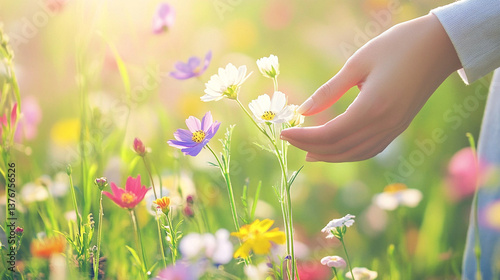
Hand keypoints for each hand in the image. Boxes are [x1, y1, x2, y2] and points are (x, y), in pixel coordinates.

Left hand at [280, 14, 460, 162]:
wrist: (440, 46)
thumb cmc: (398, 46)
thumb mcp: (358, 63)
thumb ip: (329, 90)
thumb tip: (303, 111)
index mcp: (372, 108)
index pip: (330, 135)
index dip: (304, 137)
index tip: (283, 132)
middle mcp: (384, 125)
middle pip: (340, 148)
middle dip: (311, 147)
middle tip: (288, 141)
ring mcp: (394, 129)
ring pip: (355, 153)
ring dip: (329, 155)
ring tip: (309, 152)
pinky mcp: (399, 127)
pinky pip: (370, 149)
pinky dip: (349, 153)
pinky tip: (337, 148)